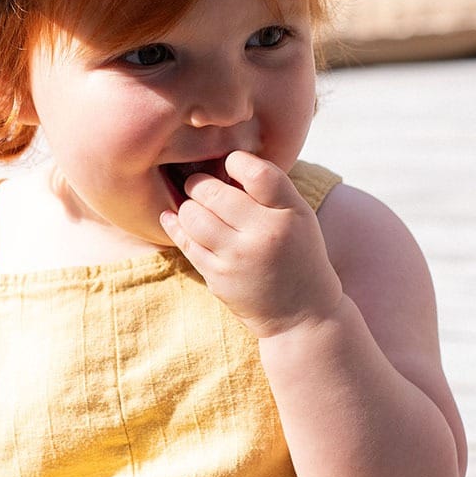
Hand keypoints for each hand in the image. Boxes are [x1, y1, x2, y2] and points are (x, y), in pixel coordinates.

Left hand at [159, 151, 342, 336]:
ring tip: (194, 206)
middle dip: (199, 183)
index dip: (235, 161)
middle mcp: (266, 234)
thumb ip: (268, 191)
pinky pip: (186, 242)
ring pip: (193, 215)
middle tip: (199, 185)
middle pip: (214, 191)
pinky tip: (174, 217)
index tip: (230, 164)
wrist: (302, 315)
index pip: (258, 172)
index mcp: (290, 213)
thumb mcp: (298, 217)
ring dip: (187, 206)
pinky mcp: (218, 277)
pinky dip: (176, 225)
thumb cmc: (298, 255)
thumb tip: (221, 161)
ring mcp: (238, 258)